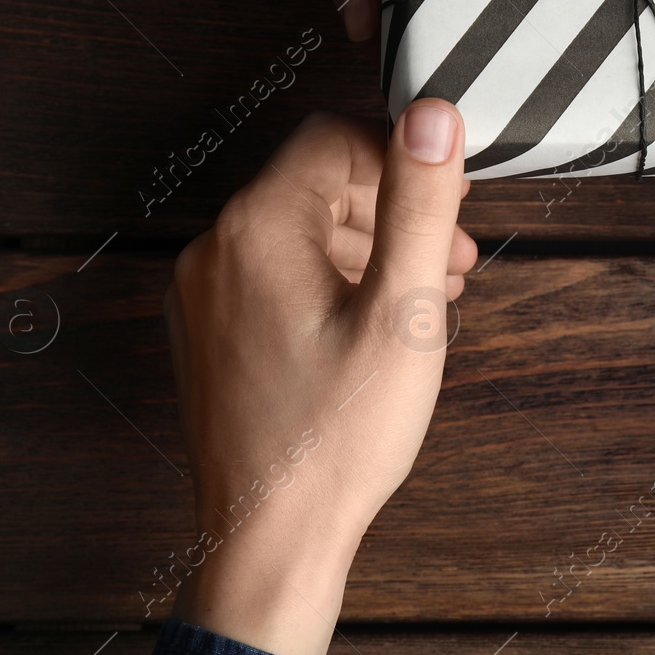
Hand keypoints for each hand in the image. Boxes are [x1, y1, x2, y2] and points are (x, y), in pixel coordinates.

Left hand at [162, 104, 476, 654]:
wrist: (269, 539)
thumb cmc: (336, 438)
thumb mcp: (403, 312)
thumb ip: (418, 202)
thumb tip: (432, 114)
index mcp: (257, 229)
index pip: (331, 137)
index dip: (400, 155)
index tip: (449, 195)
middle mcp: (214, 251)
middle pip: (314, 182)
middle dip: (392, 205)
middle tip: (451, 253)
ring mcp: (204, 296)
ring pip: (297, 231)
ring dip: (368, 244)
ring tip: (428, 292)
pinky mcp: (209, 335)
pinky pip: (273, 275)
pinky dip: (330, 280)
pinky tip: (376, 324)